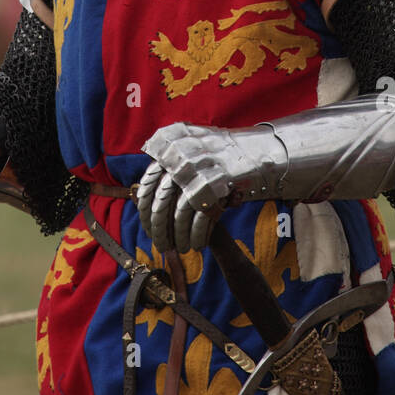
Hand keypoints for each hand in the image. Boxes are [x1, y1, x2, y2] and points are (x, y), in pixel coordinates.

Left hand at [137, 122, 282, 252]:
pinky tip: (196, 244)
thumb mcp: (189, 144)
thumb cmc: (220, 151)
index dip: (146, 211)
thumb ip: (167, 162)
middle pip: (161, 202)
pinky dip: (196, 235)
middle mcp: (180, 156)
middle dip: (160, 230)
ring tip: (179, 249)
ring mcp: (197, 171)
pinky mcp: (214, 186)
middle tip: (161, 246)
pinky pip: (199, 217)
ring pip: (179, 214)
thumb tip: (140, 193)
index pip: (149, 185)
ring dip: (178, 237)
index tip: (148, 228)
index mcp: (170, 146)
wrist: (254, 148)